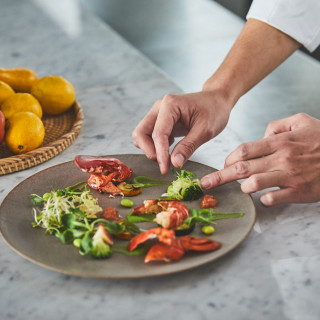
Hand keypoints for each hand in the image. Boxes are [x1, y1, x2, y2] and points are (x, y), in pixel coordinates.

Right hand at [132, 90, 232, 173]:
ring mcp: (157, 113)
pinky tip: (170, 148)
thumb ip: (188, 147)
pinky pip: (148, 136)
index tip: (165, 169)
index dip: (160, 154)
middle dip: (149, 151)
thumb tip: (174, 163)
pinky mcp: (159, 121)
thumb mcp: (205, 130)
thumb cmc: (214, 111)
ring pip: (141, 135)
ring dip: (150, 149)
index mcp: (170, 105)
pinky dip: (154, 146)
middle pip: (141, 133)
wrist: (216, 101)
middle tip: (165, 163)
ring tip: (168, 156)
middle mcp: (159, 108)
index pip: (158, 133)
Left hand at [201, 113, 319, 205]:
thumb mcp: (301, 121)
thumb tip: (262, 135)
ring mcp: (289, 176)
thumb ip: (277, 125)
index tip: (223, 164)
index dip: (229, 158)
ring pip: (254, 184)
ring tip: (241, 188)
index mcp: (279, 142)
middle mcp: (281, 159)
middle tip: (206, 184)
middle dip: (220, 176)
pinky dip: (264, 200)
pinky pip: (274, 198)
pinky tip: (263, 198)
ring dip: (242, 187)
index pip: (244, 150)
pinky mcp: (299, 191)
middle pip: (242, 168)